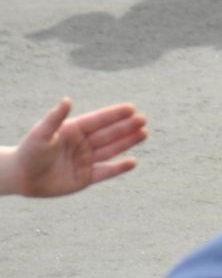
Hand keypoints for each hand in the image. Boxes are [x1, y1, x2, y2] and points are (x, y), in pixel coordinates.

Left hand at [3, 98, 147, 198]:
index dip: (114, 114)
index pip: (98, 120)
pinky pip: (105, 172)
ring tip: (143, 133)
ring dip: (127, 142)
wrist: (21, 177)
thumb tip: (68, 100)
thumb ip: (55, 118)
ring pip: (111, 150)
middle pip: (108, 134)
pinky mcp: (85, 178)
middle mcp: (83, 143)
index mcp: (74, 129)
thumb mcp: (41, 133)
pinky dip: (119, 168)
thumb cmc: (29, 152)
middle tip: (143, 120)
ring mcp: (85, 160)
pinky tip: (133, 161)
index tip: (131, 108)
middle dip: (126, 127)